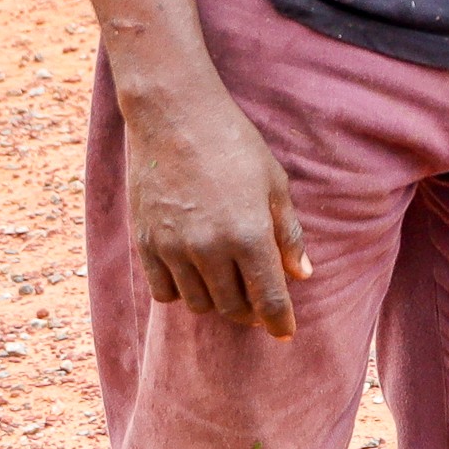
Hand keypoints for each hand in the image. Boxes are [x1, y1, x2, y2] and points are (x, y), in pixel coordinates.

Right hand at [116, 76, 307, 336]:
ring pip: (198, 304)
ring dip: (216, 302)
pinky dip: (181, 292)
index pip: (268, 298)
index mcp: (249, 234)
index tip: (285, 332)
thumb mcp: (274, 183)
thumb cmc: (233, 143)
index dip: (279, 321)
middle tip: (258, 301)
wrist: (174, 115)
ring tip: (227, 284)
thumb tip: (302, 274)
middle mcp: (210, 248)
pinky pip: (164, 292)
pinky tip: (194, 274)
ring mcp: (174, 248)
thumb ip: (288, 233)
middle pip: (232, 308)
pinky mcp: (146, 243)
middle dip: (250, 312)